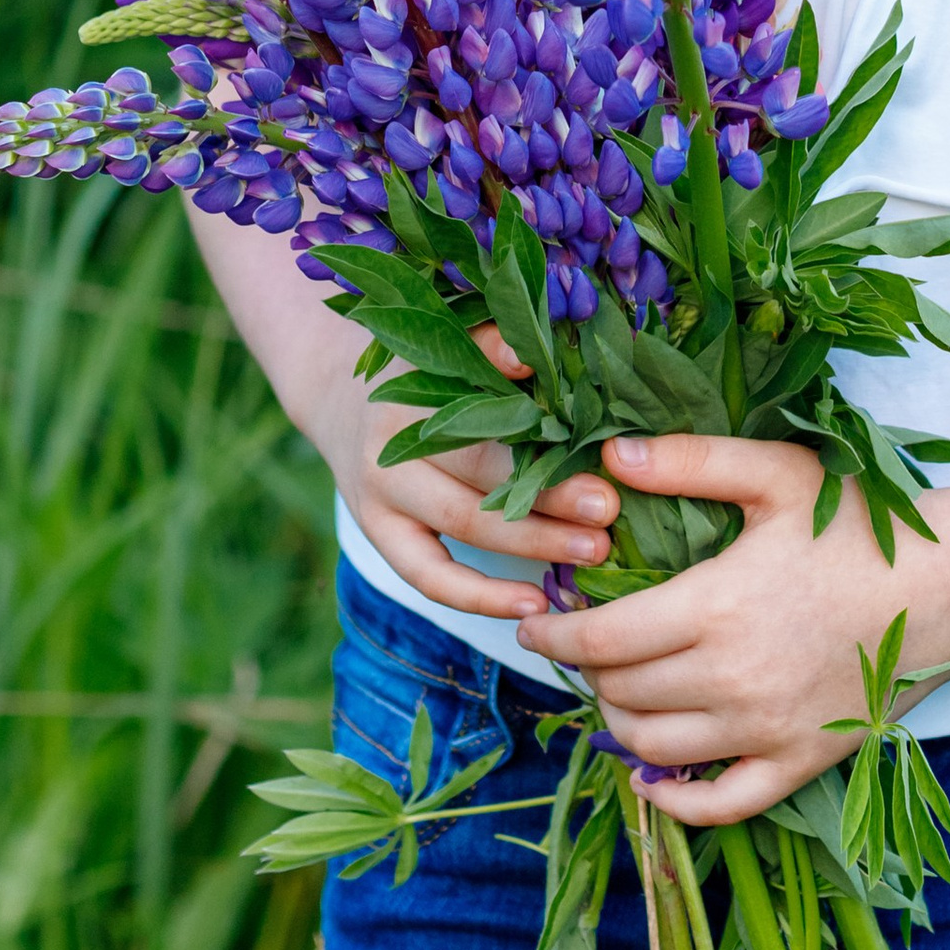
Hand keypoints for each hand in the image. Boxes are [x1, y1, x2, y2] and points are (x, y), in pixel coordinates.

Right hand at [332, 321, 619, 624]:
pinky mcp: (379, 533)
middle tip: (609, 507)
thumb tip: (534, 354)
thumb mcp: (449, 344)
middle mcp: (394, 436)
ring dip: (533, 541)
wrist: (340, 398)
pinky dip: (481, 597)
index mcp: (418, 379)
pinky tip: (533, 605)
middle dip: (551, 491)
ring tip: (592, 551)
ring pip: (463, 522)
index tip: (597, 436)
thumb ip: (492, 346)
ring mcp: (381, 490)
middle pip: (480, 467)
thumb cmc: (423, 370)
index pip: (487, 403)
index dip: (543, 424)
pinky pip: (431, 577)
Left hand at [514, 433, 949, 826]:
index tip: (535, 623)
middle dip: (589, 670)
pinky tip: (651, 777)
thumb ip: (692, 460)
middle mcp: (732, 680)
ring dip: (621, 721)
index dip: (556, 635)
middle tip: (584, 644)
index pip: (602, 640)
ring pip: (654, 747)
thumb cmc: (859, 526)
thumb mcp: (776, 473)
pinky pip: (718, 805)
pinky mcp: (797, 763)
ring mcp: (765, 731)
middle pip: (621, 694)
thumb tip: (610, 453)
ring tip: (618, 687)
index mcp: (715, 607)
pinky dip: (674, 799)